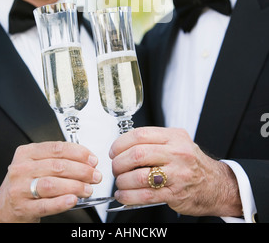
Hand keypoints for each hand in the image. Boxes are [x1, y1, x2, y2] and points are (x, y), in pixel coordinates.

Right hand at [0, 141, 101, 222]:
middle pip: (57, 166)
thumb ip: (56, 159)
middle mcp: (22, 169)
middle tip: (94, 175)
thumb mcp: (34, 164)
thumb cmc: (23, 182)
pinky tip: (73, 200)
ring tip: (87, 189)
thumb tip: (86, 160)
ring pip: (52, 184)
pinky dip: (61, 202)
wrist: (3, 206)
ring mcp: (20, 189)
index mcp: (26, 153)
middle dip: (81, 170)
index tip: (92, 159)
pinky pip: (45, 204)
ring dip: (75, 186)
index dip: (78, 153)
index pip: (56, 148)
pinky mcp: (22, 208)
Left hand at [110, 127, 241, 217]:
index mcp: (174, 137)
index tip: (114, 150)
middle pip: (138, 154)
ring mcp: (177, 174)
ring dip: (123, 181)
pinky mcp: (175, 193)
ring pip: (139, 176)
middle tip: (115, 167)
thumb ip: (155, 140)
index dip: (121, 143)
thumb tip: (125, 144)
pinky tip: (124, 195)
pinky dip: (129, 196)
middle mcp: (177, 153)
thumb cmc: (192, 163)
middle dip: (119, 162)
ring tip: (120, 182)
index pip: (140, 134)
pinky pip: (146, 195)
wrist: (216, 184)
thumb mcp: (178, 142)